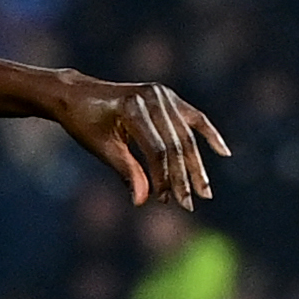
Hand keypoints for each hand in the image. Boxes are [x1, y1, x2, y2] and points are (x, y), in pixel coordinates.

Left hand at [52, 70, 229, 209]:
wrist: (75, 93)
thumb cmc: (84, 121)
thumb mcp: (102, 147)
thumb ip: (126, 171)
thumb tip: (143, 201)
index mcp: (132, 107)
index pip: (157, 150)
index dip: (163, 178)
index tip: (162, 201)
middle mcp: (151, 97)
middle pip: (175, 144)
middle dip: (183, 177)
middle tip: (189, 205)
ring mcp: (161, 93)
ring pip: (186, 135)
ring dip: (196, 165)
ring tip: (204, 192)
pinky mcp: (166, 95)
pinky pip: (193, 117)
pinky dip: (207, 134)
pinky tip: (223, 152)